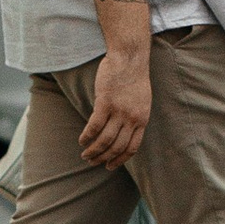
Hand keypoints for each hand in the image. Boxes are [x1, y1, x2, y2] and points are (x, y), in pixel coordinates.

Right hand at [80, 43, 150, 167]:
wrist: (130, 57)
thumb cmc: (134, 77)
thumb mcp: (142, 100)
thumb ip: (135, 116)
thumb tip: (123, 131)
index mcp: (142, 119)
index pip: (132, 148)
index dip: (120, 160)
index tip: (110, 166)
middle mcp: (132, 118)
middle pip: (117, 147)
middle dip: (103, 158)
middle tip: (92, 162)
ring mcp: (119, 111)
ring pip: (105, 140)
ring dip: (94, 151)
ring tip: (85, 155)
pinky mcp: (106, 102)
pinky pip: (94, 126)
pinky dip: (87, 136)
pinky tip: (82, 140)